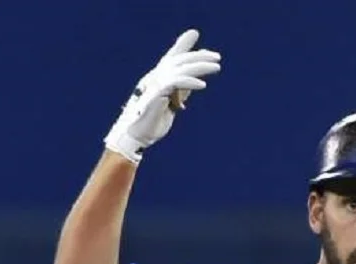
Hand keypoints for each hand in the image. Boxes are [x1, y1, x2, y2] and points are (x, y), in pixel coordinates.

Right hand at [104, 29, 221, 164]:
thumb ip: (181, 90)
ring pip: (179, 70)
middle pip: (179, 61)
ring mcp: (155, 86)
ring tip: (216, 67)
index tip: (194, 33)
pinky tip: (203, 85)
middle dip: (198, 56)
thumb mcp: (172, 102)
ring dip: (198, 66)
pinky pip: (174, 85)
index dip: (183, 45)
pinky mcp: (156, 96)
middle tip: (217, 57)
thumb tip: (195, 81)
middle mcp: (156, 78)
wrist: (138, 136)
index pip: (172, 57)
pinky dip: (189, 83)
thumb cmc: (154, 121)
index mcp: (159, 78)